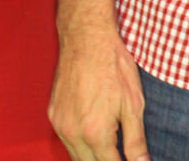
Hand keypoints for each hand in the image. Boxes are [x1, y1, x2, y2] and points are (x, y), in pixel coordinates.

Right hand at [49, 27, 148, 160]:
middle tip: (120, 154)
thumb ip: (136, 139)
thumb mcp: (133, 103)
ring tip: (110, 148)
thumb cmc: (114, 66)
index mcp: (95, 132)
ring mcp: (60, 124)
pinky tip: (93, 134)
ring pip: (75, 155)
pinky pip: (65, 139)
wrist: (87, 39)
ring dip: (91, 156)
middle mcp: (73, 132)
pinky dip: (79, 143)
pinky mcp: (53, 114)